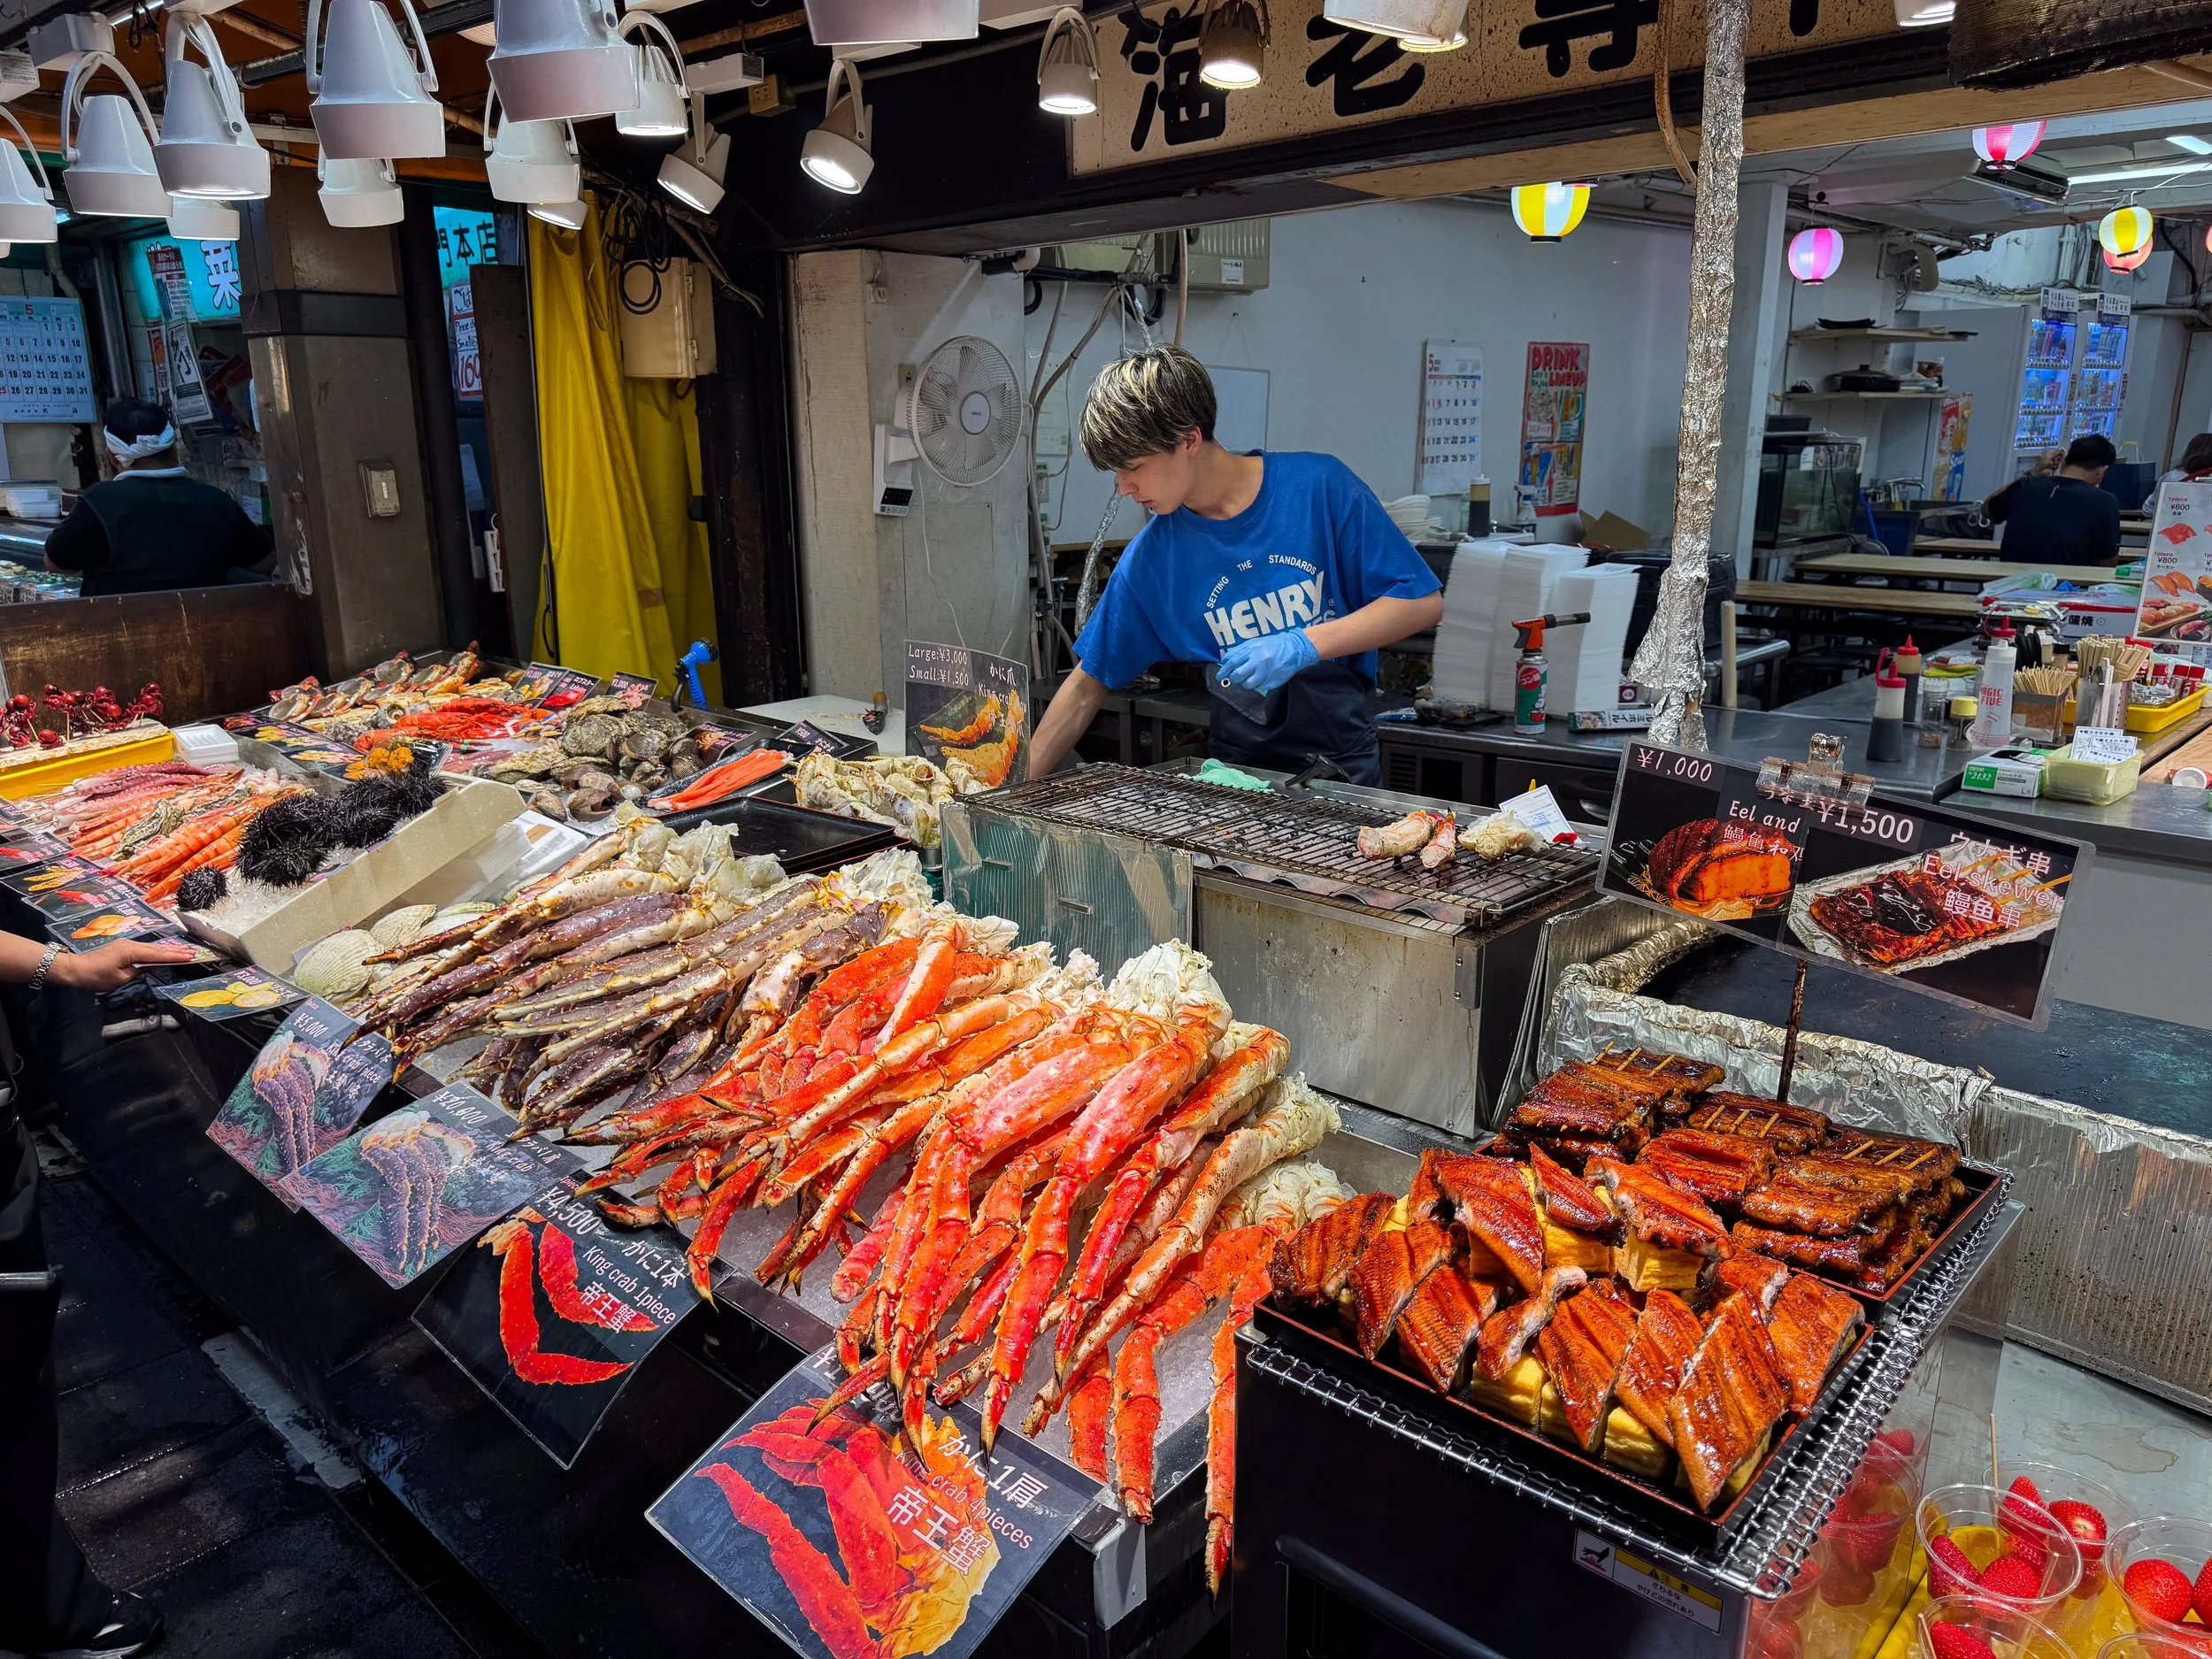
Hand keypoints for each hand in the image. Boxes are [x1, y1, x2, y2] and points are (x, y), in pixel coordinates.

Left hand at [50, 939, 197, 991]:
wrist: (74, 969)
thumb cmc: (96, 977)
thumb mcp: (120, 979)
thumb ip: (138, 971)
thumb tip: (151, 967)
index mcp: (131, 951)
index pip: (159, 954)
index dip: (176, 956)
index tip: (192, 955)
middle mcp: (131, 944)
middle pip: (158, 948)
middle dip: (177, 950)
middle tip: (194, 951)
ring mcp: (127, 944)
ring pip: (152, 948)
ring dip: (169, 950)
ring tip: (185, 951)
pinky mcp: (123, 947)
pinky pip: (145, 949)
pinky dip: (157, 951)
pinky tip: (164, 952)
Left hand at [1216, 630, 1318, 696]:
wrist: (1294, 649)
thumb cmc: (1272, 645)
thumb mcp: (1255, 643)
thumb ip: (1240, 651)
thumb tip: (1226, 661)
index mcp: (1253, 650)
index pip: (1233, 662)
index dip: (1224, 670)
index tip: (1219, 676)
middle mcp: (1259, 661)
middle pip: (1238, 675)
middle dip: (1233, 678)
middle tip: (1233, 678)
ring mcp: (1266, 673)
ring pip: (1247, 685)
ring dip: (1244, 684)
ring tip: (1248, 678)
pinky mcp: (1273, 682)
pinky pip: (1258, 688)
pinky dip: (1256, 686)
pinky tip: (1259, 679)